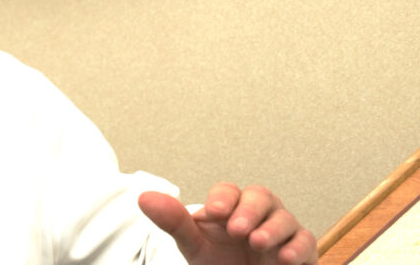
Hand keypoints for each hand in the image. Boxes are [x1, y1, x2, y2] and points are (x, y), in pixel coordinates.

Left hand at [138, 183, 316, 264]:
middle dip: (249, 210)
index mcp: (230, 209)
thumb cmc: (220, 264)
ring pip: (284, 217)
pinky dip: (297, 246)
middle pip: (261, 196)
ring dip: (272, 228)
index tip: (213, 212)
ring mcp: (280, 232)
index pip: (229, 192)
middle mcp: (257, 216)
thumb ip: (174, 223)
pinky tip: (284, 257)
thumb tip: (144, 198)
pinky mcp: (300, 251)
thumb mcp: (195, 247)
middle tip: (237, 229)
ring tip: (257, 242)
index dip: (223, 198)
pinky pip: (306, 241)